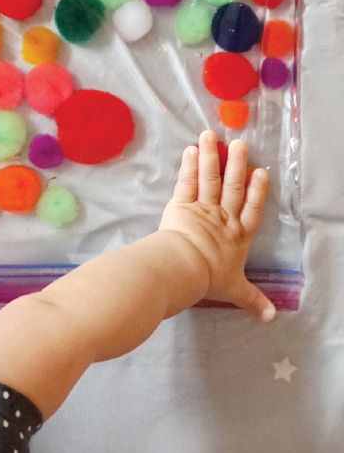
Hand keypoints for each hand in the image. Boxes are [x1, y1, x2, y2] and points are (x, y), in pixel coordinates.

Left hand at [159, 130, 274, 321]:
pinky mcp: (181, 205)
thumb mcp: (236, 291)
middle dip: (237, 165)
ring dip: (210, 157)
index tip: (261, 172)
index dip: (256, 192)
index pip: (251, 210)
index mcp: (237, 236)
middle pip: (232, 188)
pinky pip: (187, 183)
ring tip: (210, 135)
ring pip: (209, 179)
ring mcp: (202, 209)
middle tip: (240, 144)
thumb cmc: (210, 279)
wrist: (185, 268)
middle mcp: (223, 218)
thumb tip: (271, 318)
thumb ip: (253, 300)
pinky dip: (189, 166)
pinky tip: (190, 150)